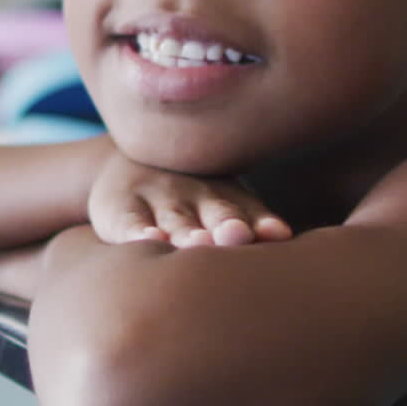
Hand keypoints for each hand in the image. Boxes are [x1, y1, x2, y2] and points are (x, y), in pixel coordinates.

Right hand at [88, 150, 291, 247]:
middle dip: (228, 223)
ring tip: (197, 242)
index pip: (249, 210)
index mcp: (227, 196)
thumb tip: (286, 235)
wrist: (126, 164)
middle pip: (216, 211)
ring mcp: (156, 198)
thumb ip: (255, 221)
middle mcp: (195, 193)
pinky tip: (148, 240)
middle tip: (237, 234)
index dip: (261, 223)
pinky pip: (129, 221)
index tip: (276, 234)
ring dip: (187, 231)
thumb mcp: (225, 203)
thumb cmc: (193, 200)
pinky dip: (138, 232)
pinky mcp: (120, 208)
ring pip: (175, 218)